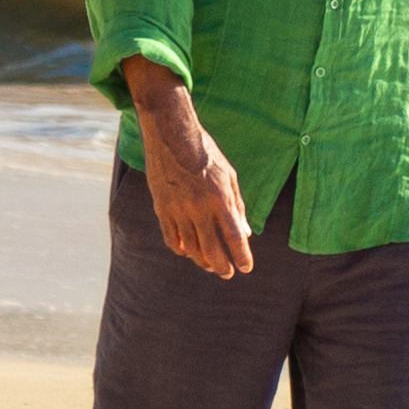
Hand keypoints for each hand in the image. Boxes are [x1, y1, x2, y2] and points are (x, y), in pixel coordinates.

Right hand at [129, 77, 252, 278]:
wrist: (172, 135)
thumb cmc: (205, 153)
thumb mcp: (229, 175)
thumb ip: (237, 206)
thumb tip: (247, 233)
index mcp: (219, 198)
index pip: (234, 236)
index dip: (242, 256)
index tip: (246, 268)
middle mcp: (199, 207)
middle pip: (212, 249)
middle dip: (222, 266)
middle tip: (227, 273)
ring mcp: (178, 209)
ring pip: (191, 248)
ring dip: (202, 261)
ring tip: (210, 266)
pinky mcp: (162, 208)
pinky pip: (171, 238)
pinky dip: (181, 250)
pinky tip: (188, 253)